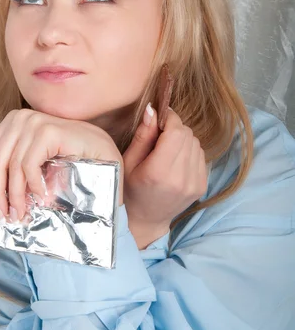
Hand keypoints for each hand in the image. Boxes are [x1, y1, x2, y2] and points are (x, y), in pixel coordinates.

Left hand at [0, 109, 123, 220]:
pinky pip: (29, 165)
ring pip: (12, 167)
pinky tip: (43, 198)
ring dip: (16, 196)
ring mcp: (34, 122)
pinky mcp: (48, 131)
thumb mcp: (35, 162)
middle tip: (4, 216)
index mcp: (12, 123)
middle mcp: (20, 118)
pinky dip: (33, 186)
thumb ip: (14, 168)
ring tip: (22, 214)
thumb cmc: (70, 160)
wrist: (105, 153)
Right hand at [122, 106, 207, 248]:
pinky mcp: (202, 185)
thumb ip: (142, 135)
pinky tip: (176, 160)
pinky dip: (189, 151)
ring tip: (166, 149)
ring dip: (182, 139)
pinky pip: (200, 155)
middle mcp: (181, 178)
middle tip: (160, 134)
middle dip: (175, 128)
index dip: (170, 118)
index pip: (176, 132)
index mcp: (159, 172)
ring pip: (196, 143)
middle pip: (187, 135)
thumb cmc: (130, 190)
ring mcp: (194, 183)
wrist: (146, 220)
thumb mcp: (128, 162)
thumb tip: (152, 109)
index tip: (160, 117)